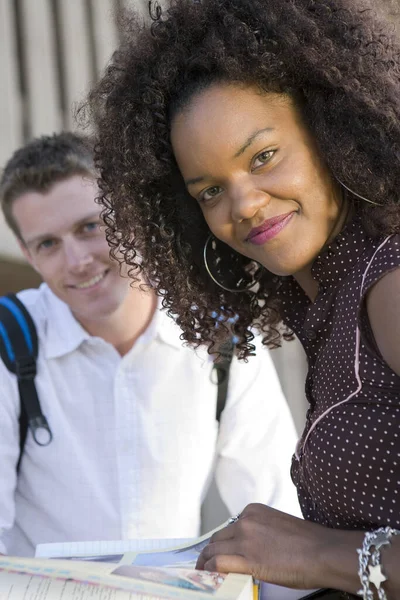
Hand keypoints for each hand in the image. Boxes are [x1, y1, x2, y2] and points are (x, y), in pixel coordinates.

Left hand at [196, 503, 339, 589]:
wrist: (323, 551)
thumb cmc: (310, 543)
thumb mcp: (279, 526)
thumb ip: (262, 531)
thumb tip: (254, 547)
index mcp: (254, 511)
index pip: (230, 527)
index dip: (223, 542)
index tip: (221, 551)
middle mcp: (246, 520)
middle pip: (218, 538)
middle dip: (211, 551)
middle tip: (206, 564)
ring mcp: (245, 538)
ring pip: (213, 550)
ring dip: (205, 562)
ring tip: (202, 573)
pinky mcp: (247, 558)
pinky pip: (218, 563)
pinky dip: (209, 570)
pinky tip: (207, 577)